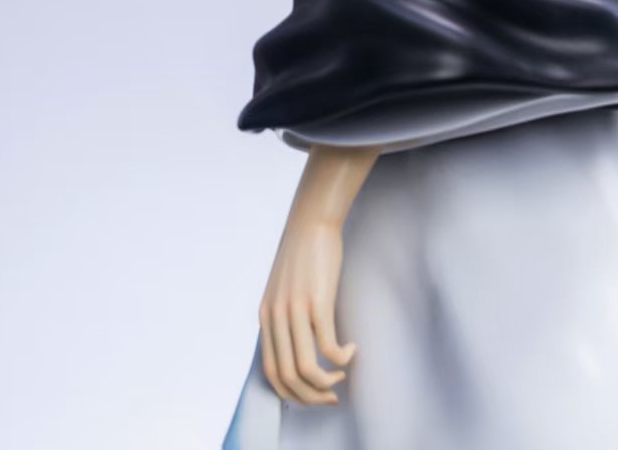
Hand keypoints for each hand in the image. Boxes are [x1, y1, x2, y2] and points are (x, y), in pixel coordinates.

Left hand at [258, 217, 357, 405]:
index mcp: (265, 317)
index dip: (293, 392)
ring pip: (306, 368)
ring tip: (342, 375)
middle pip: (288, 377)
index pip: (270, 372)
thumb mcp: (282, 289)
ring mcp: (295, 311)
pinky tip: (352, 348)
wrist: (312, 222)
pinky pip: (328, 346)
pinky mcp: (317, 302)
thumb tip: (296, 343)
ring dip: (327, 382)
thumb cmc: (303, 254)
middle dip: (311, 396)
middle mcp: (276, 318)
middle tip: (332, 396)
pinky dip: (341, 357)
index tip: (313, 394)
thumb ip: (284, 315)